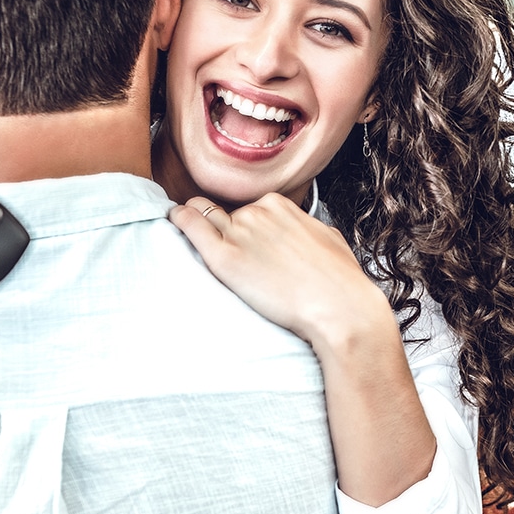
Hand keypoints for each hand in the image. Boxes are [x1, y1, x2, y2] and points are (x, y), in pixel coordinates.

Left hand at [171, 193, 434, 504]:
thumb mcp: (329, 240)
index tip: (242, 240)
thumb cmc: (340, 281)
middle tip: (218, 247)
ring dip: (196, 222)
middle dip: (221, 228)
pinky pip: (190, 227)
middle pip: (227, 215)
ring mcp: (239, 232)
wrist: (340, 308)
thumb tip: (303, 232)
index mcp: (280, 205)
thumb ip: (307, 230)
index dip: (244, 226)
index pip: (250, 209)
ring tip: (184, 229)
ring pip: (204, 217)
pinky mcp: (224, 257)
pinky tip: (173, 220)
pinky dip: (179, 220)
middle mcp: (257, 213)